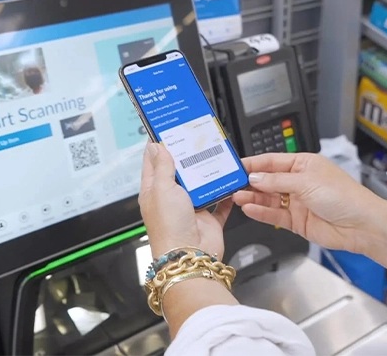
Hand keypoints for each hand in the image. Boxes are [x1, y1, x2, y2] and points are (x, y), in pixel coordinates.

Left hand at [139, 142, 232, 257]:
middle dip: (188, 156)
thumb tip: (157, 147)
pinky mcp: (209, 219)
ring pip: (202, 184)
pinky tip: (232, 180)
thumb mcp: (162, 189)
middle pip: (180, 172)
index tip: (166, 130)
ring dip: (209, 172)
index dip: (159, 146)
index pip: (154, 163)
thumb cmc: (169, 227)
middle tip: (196, 137)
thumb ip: (163, 167)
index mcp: (154, 191)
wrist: (189, 256)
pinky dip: (227, 193)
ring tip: (215, 153)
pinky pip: (221, 202)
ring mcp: (191, 208)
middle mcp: (172, 199)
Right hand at [233, 152, 386, 275]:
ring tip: (237, 197)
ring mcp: (298, 202)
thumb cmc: (344, 197)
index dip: (253, 164)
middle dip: (250, 182)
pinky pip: (274, 215)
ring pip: (269, 198)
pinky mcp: (297, 221)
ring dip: (253, 197)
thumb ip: (277, 181)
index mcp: (304, 164)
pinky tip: (250, 209)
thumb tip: (255, 178)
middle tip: (231, 184)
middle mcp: (299, 182)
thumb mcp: (306, 182)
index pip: (272, 162)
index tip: (236, 166)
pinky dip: (261, 212)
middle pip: (268, 181)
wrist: (361, 225)